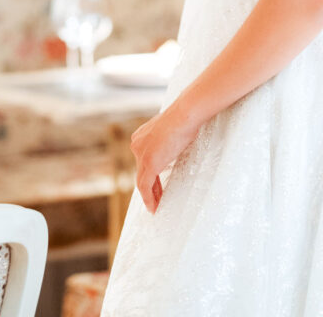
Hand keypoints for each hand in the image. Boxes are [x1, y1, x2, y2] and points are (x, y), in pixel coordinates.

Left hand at [130, 97, 199, 213]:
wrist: (185, 114)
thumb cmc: (184, 118)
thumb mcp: (171, 130)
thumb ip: (166, 140)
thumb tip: (172, 146)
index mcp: (141, 136)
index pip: (142, 159)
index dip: (149, 173)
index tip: (154, 183)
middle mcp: (137, 144)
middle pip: (141, 170)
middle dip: (150, 185)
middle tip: (157, 198)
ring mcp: (142, 155)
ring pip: (142, 181)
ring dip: (150, 195)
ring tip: (156, 205)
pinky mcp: (149, 165)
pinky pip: (145, 187)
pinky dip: (149, 199)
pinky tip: (153, 207)